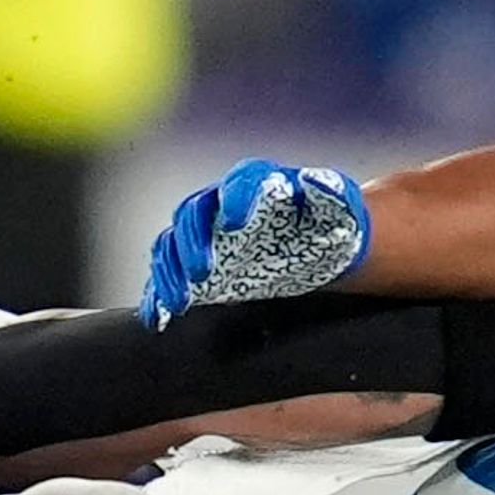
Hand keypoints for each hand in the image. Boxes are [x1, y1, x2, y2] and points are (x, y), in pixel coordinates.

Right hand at [140, 159, 370, 328]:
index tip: (238, 222)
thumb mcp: (337, 204)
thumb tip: (317, 180)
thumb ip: (328, 192)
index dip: (236, 198)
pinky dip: (159, 294)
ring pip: (173, 245)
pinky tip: (157, 314)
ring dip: (171, 272)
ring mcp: (206, 235)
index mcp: (256, 183)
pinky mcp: (199, 266)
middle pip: (193, 214)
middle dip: (193, 242)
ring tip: (179, 300)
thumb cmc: (328, 220)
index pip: (240, 182)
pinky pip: (170, 275)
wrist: (321, 244)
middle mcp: (221, 203)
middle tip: (202, 271)